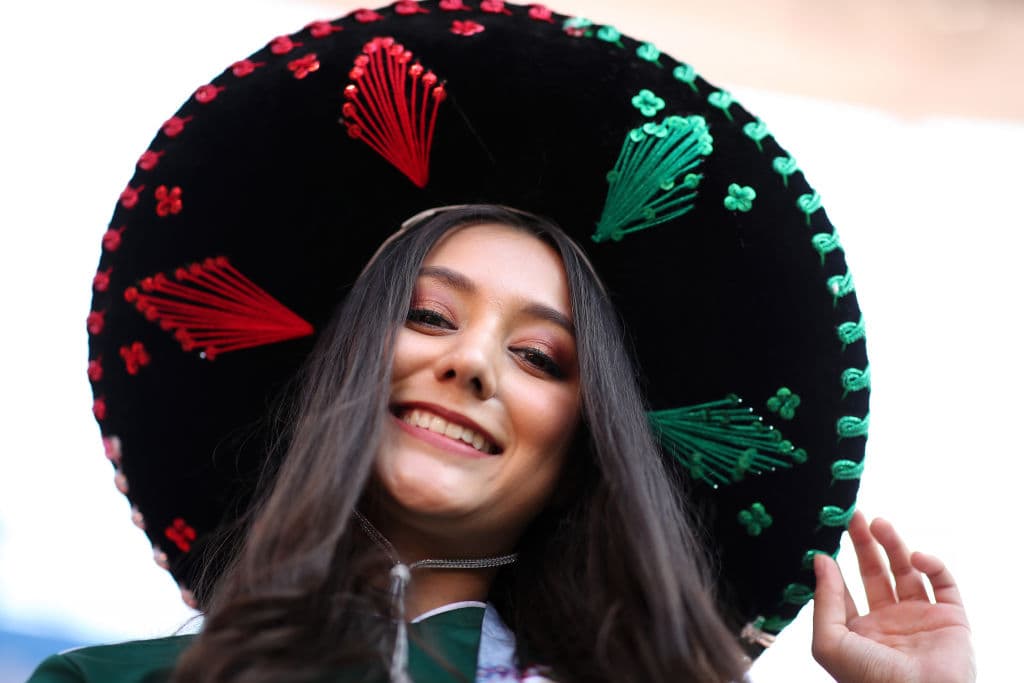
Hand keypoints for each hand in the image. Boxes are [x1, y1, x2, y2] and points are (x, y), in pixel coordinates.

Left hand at [811, 511, 974, 682]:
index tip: (827, 538)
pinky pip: (944, 584)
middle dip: (864, 544)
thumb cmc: (869, 679)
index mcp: (860, 632)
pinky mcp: (951, 618)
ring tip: (879, 522)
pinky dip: (933, 565)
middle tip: (854, 515)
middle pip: (875, 573)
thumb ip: (824, 599)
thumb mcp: (830, 641)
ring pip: (908, 572)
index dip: (837, 567)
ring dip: (894, 545)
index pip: (846, 591)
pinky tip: (915, 557)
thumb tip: (820, 559)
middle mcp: (890, 623)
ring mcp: (921, 619)